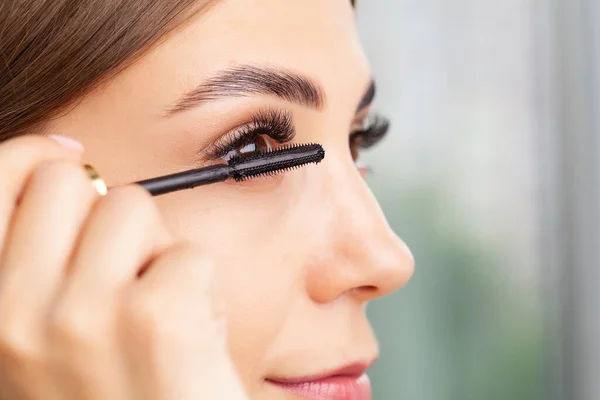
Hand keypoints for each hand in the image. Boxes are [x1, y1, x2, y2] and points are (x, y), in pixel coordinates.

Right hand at [0, 135, 247, 399]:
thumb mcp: (35, 339)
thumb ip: (35, 260)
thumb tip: (68, 159)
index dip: (36, 157)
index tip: (70, 162)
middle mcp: (11, 312)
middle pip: (69, 179)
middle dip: (103, 215)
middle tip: (123, 272)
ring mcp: (83, 315)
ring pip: (134, 206)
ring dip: (153, 253)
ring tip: (155, 314)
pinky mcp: (156, 319)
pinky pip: (188, 255)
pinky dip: (199, 291)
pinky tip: (189, 341)